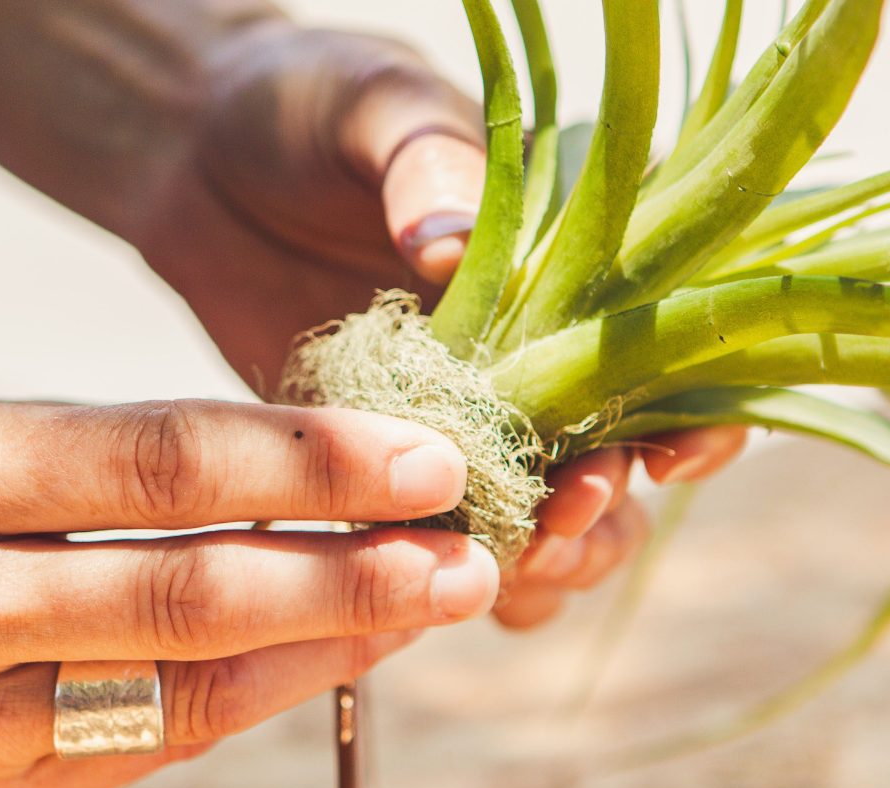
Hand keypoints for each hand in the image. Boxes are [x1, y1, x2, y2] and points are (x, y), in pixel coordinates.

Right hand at [0, 398, 497, 787]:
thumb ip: (110, 460)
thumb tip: (304, 482)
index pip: (156, 465)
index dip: (309, 464)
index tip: (427, 456)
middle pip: (187, 598)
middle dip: (352, 579)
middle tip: (466, 552)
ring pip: (180, 693)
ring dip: (322, 649)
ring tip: (422, 604)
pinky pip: (141, 747)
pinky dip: (244, 699)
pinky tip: (320, 657)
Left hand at [134, 25, 751, 623]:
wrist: (196, 149)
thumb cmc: (308, 103)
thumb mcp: (375, 104)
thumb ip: (424, 162)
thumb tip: (448, 245)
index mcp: (580, 267)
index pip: (673, 358)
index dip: (692, 418)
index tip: (664, 452)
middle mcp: (541, 357)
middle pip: (622, 474)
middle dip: (610, 511)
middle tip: (564, 508)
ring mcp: (468, 420)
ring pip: (549, 535)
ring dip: (549, 564)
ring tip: (508, 557)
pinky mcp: (388, 462)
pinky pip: (441, 548)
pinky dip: (450, 579)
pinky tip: (423, 583)